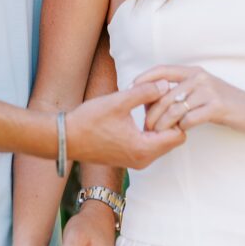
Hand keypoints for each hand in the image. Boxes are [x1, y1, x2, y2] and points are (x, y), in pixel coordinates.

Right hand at [66, 81, 185, 167]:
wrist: (66, 138)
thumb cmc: (89, 121)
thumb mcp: (119, 101)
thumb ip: (145, 92)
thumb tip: (166, 84)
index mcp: (144, 149)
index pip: (178, 134)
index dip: (175, 115)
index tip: (165, 99)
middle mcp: (143, 160)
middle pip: (173, 138)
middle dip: (169, 119)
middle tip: (157, 100)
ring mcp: (136, 161)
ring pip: (162, 141)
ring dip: (159, 123)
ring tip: (146, 105)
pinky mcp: (130, 158)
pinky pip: (151, 144)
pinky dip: (150, 130)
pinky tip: (139, 114)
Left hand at [136, 65, 244, 133]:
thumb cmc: (225, 103)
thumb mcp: (203, 91)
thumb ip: (182, 91)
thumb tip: (153, 99)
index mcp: (193, 71)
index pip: (162, 70)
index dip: (144, 78)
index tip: (130, 90)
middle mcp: (199, 77)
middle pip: (165, 94)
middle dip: (151, 112)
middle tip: (145, 126)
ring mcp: (209, 91)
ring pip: (175, 108)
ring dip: (163, 124)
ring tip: (157, 133)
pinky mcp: (217, 107)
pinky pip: (190, 119)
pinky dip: (181, 128)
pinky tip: (181, 133)